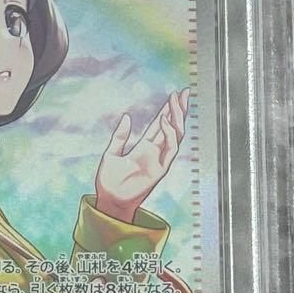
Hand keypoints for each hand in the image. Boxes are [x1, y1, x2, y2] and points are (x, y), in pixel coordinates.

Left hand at [95, 88, 188, 223]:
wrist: (109, 200)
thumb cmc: (109, 180)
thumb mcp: (111, 153)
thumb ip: (120, 137)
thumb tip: (127, 117)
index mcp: (144, 147)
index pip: (160, 125)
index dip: (168, 110)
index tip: (175, 94)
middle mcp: (155, 152)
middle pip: (172, 127)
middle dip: (179, 110)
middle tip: (184, 92)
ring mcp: (159, 160)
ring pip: (175, 136)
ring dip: (177, 118)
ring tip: (175, 101)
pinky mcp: (160, 170)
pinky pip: (170, 149)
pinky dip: (169, 135)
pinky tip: (164, 121)